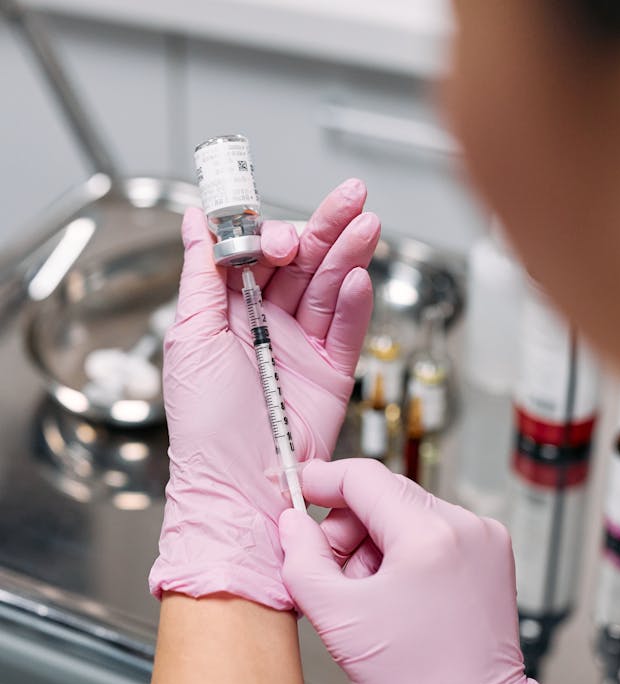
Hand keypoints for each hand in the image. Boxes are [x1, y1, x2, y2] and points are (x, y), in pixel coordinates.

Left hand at [149, 180, 379, 609]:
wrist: (239, 486)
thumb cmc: (205, 426)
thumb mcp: (189, 338)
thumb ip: (199, 275)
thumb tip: (194, 221)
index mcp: (229, 312)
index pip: (259, 254)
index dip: (272, 234)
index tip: (280, 232)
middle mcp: (268, 324)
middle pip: (303, 262)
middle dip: (327, 227)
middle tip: (353, 197)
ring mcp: (303, 347)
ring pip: (330, 286)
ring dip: (348, 253)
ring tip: (367, 225)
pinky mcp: (333, 372)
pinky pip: (348, 329)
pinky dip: (355, 302)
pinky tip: (358, 276)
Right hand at [280, 459, 614, 683]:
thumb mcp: (339, 620)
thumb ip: (303, 561)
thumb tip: (292, 523)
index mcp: (429, 534)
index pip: (364, 476)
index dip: (322, 480)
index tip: (298, 491)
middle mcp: (465, 525)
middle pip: (384, 494)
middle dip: (346, 527)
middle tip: (329, 571)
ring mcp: (484, 539)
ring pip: (406, 513)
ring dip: (374, 543)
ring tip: (368, 595)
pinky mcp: (491, 555)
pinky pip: (431, 533)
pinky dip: (404, 553)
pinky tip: (396, 595)